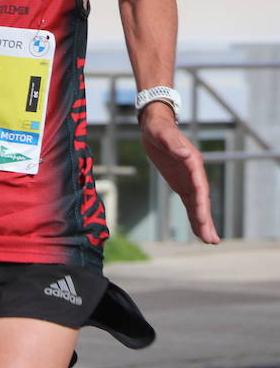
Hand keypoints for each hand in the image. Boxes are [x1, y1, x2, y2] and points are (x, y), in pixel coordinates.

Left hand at [140, 105, 220, 243]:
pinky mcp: (180, 183)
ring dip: (203, 222)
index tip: (204, 219)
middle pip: (202, 200)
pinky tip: (198, 229)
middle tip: (211, 240)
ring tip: (210, 241)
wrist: (155, 126)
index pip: (199, 186)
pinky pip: (189, 202)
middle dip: (206, 220)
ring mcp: (189, 179)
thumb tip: (185, 155)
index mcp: (192, 162)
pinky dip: (194, 215)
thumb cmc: (159, 129)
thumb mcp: (163, 134)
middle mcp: (194, 173)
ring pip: (197, 204)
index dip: (202, 204)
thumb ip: (174, 145)